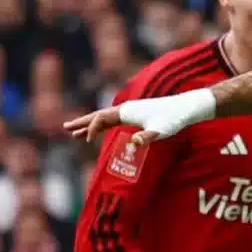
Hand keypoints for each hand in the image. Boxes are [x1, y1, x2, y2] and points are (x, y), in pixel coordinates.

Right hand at [65, 88, 214, 147]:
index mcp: (127, 111)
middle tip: (65, 128)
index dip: (90, 128)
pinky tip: (100, 130)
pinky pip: (114, 120)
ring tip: (75, 132)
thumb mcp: (161, 131)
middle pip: (98, 115)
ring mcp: (131, 111)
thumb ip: (147, 137)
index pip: (101, 118)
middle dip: (82, 122)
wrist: (186, 108)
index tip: (85, 140)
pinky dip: (103, 125)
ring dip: (90, 124)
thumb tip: (135, 143)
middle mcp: (126, 109)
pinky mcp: (137, 114)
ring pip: (104, 117)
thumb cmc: (174, 119)